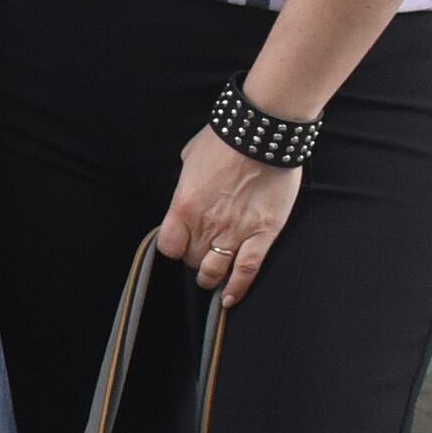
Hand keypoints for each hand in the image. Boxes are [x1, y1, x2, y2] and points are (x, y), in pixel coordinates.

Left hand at [153, 129, 305, 302]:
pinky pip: (247, 270)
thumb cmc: (225, 140)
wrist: (261, 134)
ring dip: (212, 278)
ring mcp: (235, 231)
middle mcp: (206, 224)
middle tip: (201, 254)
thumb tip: (188, 188)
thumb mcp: (190, 158)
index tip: (180, 244)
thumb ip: (186, 181)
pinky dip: (238, 287)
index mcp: (183, 206)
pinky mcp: (263, 234)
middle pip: (192, 260)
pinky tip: (231, 299)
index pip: (169, 246)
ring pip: (216, 270)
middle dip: (194, 259)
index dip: (174, 248)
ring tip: (212, 280)